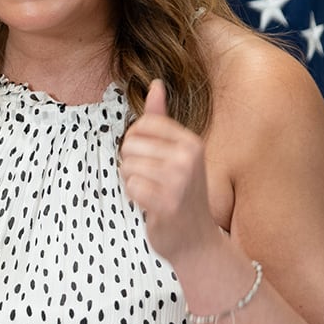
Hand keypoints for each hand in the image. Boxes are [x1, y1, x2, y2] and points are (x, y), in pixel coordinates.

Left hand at [119, 80, 218, 267]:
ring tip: (153, 193)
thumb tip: (155, 83)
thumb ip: (162, 119)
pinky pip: (131, 188)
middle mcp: (188, 157)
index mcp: (190, 142)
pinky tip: (151, 206)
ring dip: (133, 183)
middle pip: (130, 145)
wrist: (196, 241)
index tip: (151, 160)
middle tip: (152, 181)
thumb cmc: (181, 194)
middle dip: (132, 165)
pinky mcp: (167, 202)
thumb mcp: (176, 153)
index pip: (141, 125)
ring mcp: (179, 180)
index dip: (135, 144)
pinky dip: (134, 199)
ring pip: (127, 167)